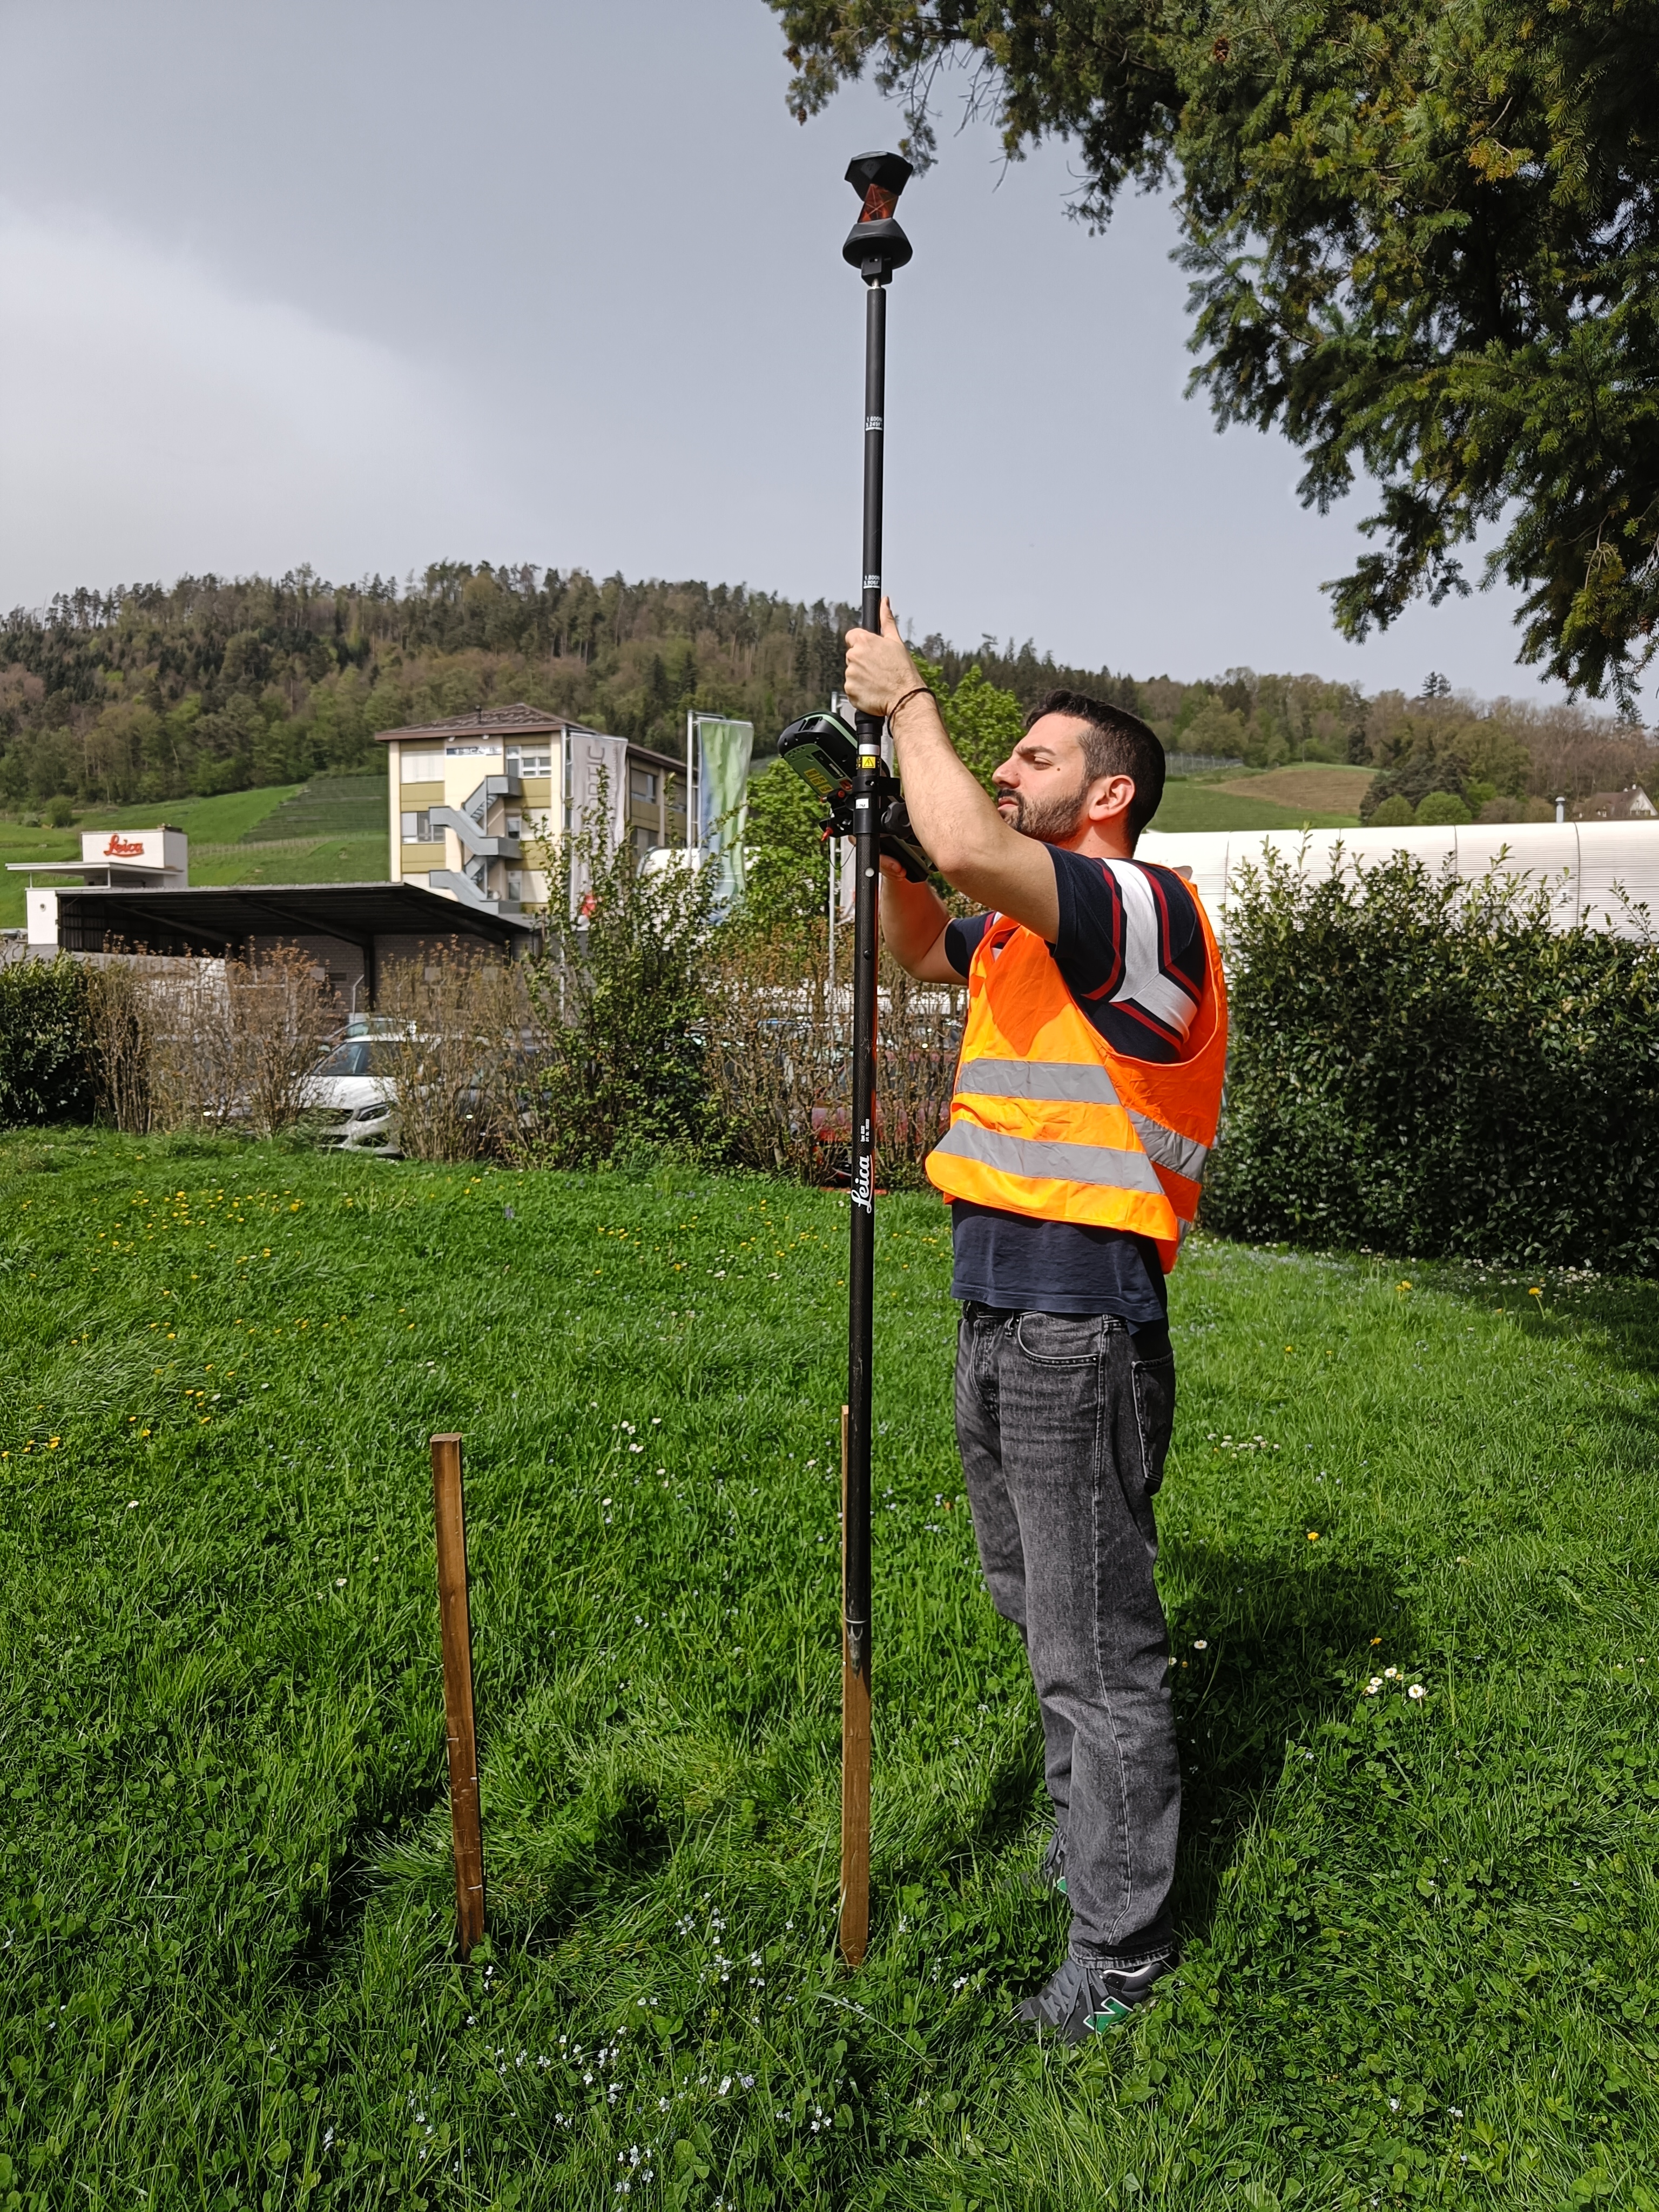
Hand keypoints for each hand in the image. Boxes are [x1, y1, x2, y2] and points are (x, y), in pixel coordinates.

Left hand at [843, 597, 919, 717]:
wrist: (905, 698)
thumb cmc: (903, 672)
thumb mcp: (896, 641)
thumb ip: (886, 620)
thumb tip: (884, 603)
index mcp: (864, 641)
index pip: (852, 636)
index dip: (861, 644)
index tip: (870, 652)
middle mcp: (854, 656)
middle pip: (852, 655)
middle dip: (862, 661)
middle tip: (878, 669)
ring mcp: (850, 674)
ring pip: (852, 672)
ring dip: (861, 676)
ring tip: (877, 681)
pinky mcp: (849, 690)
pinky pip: (851, 688)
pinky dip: (859, 690)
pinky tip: (872, 690)